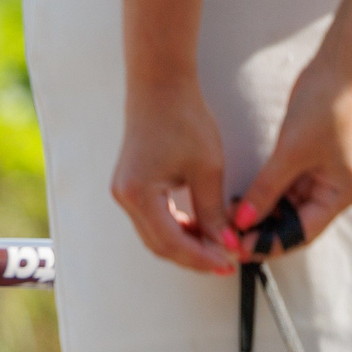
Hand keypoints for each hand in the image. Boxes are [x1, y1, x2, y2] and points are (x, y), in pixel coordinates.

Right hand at [111, 78, 237, 274]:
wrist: (160, 88)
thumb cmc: (184, 120)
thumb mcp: (208, 168)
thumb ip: (214, 211)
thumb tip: (226, 243)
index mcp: (139, 194)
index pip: (171, 242)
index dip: (201, 257)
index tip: (228, 263)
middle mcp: (124, 198)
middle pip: (158, 244)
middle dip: (193, 256)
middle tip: (225, 261)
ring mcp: (124, 193)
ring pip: (154, 235)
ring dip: (185, 244)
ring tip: (216, 246)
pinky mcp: (130, 187)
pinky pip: (152, 219)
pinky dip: (176, 229)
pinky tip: (200, 228)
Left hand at [233, 66, 351, 255]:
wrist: (336, 72)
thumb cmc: (325, 108)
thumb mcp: (290, 153)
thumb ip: (266, 190)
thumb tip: (242, 221)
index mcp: (343, 194)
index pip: (303, 233)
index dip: (271, 244)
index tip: (240, 249)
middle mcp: (336, 191)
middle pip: (295, 224)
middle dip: (263, 231)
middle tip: (228, 238)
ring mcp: (322, 178)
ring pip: (286, 209)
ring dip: (259, 216)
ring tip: (227, 221)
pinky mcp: (307, 165)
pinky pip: (283, 190)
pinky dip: (263, 198)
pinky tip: (239, 203)